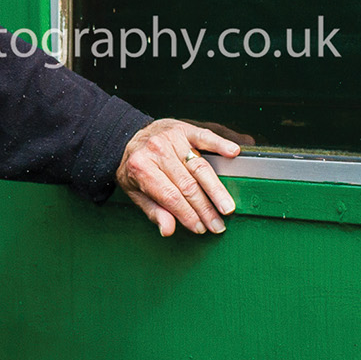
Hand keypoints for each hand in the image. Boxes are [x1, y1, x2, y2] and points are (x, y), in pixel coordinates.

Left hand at [116, 119, 240, 236]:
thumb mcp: (135, 192)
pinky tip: (232, 153)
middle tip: (217, 225)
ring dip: (216, 189)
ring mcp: (172, 138)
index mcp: (141, 167)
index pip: (170, 197)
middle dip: (205, 209)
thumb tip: (168, 230)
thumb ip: (153, 211)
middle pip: (188, 184)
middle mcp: (157, 150)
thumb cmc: (135, 168)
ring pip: (200, 166)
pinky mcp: (185, 129)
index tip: (200, 228)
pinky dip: (220, 144)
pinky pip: (205, 137)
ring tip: (227, 207)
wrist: (128, 137)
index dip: (187, 215)